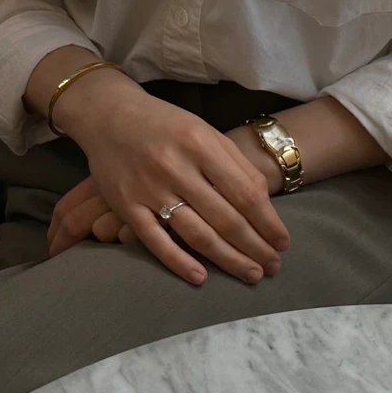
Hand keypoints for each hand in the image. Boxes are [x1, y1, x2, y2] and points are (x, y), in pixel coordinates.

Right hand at [50, 70, 289, 284]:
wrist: (108, 114)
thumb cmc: (167, 126)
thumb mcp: (205, 132)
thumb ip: (235, 165)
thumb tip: (266, 207)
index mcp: (201, 145)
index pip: (245, 193)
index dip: (268, 223)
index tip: (283, 243)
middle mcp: (175, 167)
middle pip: (225, 218)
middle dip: (255, 247)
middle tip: (274, 267)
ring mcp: (148, 188)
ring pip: (196, 233)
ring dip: (228, 259)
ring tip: (252, 274)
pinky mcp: (125, 204)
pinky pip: (155, 240)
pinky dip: (178, 262)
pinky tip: (201, 278)